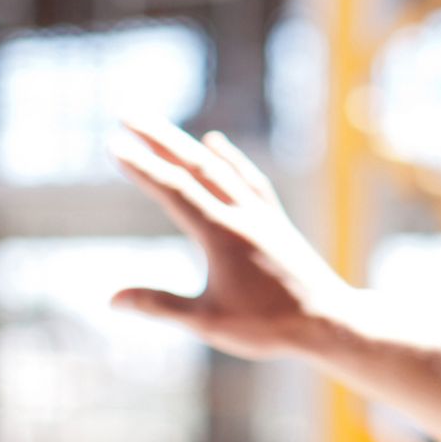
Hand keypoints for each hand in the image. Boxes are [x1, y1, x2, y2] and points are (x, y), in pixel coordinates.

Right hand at [110, 117, 352, 360]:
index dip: (143, 167)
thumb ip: (160, 306)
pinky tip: (216, 144)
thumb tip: (111, 300)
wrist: (329, 322)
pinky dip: (229, 159)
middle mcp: (243, 215)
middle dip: (159, 139)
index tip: (114, 144)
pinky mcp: (275, 221)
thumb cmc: (269, 326)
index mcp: (222, 235)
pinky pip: (248, 179)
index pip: (174, 191)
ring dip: (187, 145)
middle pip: (196, 167)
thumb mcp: (209, 321)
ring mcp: (262, 215)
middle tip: (127, 115)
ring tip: (159, 127)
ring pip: (220, 169)